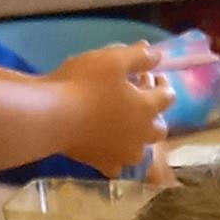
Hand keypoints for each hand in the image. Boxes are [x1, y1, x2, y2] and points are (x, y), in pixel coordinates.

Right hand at [57, 42, 174, 177]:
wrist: (52, 116)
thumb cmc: (84, 83)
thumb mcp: (113, 59)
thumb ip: (139, 56)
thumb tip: (158, 54)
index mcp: (147, 108)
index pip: (167, 96)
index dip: (162, 84)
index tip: (150, 74)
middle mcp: (142, 135)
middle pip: (158, 127)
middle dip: (153, 113)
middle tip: (138, 100)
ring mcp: (123, 154)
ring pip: (141, 149)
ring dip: (137, 137)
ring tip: (124, 126)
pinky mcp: (102, 164)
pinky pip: (116, 165)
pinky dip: (115, 156)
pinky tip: (107, 148)